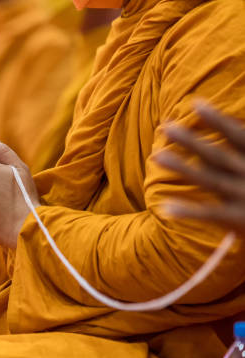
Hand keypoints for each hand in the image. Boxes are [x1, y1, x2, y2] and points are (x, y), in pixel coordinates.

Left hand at [154, 101, 244, 232]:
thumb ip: (241, 150)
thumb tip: (228, 127)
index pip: (237, 135)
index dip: (217, 120)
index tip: (195, 103)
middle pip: (216, 155)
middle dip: (190, 140)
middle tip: (165, 126)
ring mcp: (243, 198)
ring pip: (210, 180)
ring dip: (182, 168)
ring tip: (156, 156)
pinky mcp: (238, 220)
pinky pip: (209, 215)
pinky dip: (189, 212)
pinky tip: (165, 208)